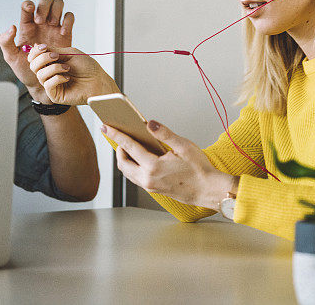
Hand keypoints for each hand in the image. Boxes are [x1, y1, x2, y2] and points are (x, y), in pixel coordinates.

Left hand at [0, 0, 73, 101]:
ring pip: (58, 4)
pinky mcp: (66, 33)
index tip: (31, 11)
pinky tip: (63, 32)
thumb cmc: (25, 70)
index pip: (27, 6)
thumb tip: (12, 27)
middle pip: (45, 0)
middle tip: (41, 22)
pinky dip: (68, 21)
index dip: (29, 4)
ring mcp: (54, 26)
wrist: (42, 81)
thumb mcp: (11, 57)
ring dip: (56, 10)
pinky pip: (70, 17)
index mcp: (27, 25)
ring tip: (53, 25)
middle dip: (44, 7)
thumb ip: (5, 42)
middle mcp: (41, 22)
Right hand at [28, 44, 118, 105]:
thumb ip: (53, 50)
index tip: (44, 47)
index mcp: (52, 63)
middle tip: (56, 56)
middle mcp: (50, 73)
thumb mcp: (69, 53)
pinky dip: (57, 78)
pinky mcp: (55, 95)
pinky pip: (47, 85)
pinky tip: (68, 78)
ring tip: (67, 68)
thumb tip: (37, 46)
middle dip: (42, 58)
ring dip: (54, 68)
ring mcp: (51, 85)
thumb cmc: (88, 68)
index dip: (35, 51)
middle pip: (33, 65)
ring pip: (39, 74)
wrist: (98, 81)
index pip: (34, 57)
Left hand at [101, 120, 235, 208]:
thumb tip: (149, 123)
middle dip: (118, 149)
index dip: (116, 135)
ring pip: (127, 172)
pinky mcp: (153, 190)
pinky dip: (132, 166)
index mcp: (153, 166)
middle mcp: (148, 178)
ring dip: (124, 159)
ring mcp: (149, 186)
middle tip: (120, 136)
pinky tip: (140, 158)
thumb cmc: (199, 169)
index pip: (129, 147)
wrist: (208, 190)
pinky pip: (135, 177)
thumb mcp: (184, 146)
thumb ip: (164, 134)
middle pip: (122, 163)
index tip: (106, 127)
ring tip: (128, 146)